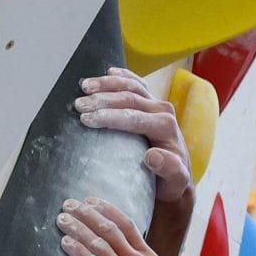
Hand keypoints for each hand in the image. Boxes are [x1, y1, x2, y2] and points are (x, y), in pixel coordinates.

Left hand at [59, 197, 163, 255]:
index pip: (128, 225)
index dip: (107, 210)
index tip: (90, 200)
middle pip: (111, 229)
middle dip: (88, 213)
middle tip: (68, 204)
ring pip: (101, 242)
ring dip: (78, 228)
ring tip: (61, 219)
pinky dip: (78, 251)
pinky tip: (65, 243)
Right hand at [75, 69, 195, 213]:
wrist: (176, 179)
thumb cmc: (170, 183)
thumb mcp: (174, 183)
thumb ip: (169, 170)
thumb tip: (153, 155)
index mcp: (166, 127)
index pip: (133, 117)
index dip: (109, 116)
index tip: (86, 120)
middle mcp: (163, 111)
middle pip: (129, 98)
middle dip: (102, 100)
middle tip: (79, 105)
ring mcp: (156, 105)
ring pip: (130, 86)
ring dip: (106, 84)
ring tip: (84, 87)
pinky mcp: (151, 104)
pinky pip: (136, 84)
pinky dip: (122, 76)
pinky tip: (109, 72)